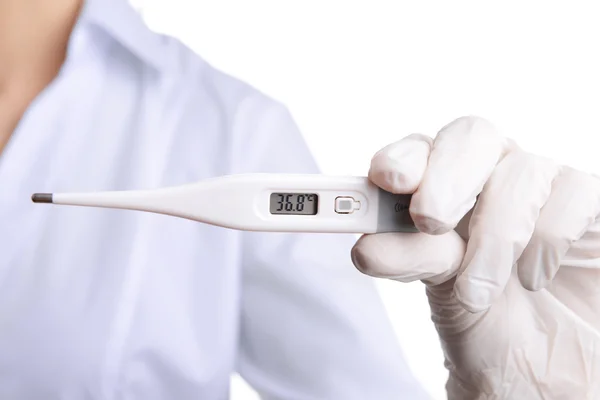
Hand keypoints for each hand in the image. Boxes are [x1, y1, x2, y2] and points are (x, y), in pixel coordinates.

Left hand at [351, 116, 599, 398]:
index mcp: (443, 185)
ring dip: (494, 234)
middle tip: (430, 220)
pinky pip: (575, 192)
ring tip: (478, 291)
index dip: (402, 155)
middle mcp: (490, 174)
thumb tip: (366, 246)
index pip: (420, 149)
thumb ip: (409, 259)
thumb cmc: (488, 319)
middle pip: (471, 135)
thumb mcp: (441, 290)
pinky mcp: (585, 204)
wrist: (545, 359)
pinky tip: (532, 275)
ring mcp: (540, 185)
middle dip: (446, 177)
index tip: (387, 177)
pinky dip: (548, 236)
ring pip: (521, 171)